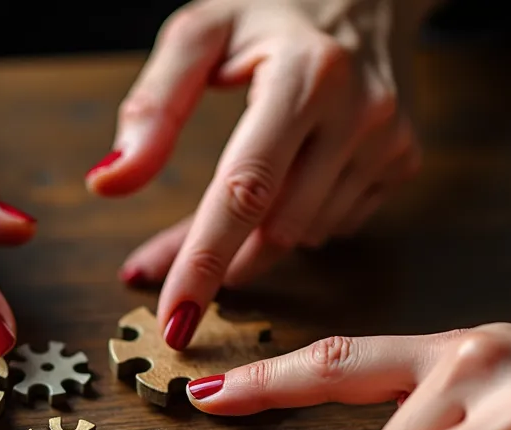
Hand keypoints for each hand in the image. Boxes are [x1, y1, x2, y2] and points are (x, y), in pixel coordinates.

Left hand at [91, 0, 431, 348]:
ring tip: (218, 210)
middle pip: (275, 228)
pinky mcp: (402, 160)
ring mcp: (389, 141)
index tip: (174, 318)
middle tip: (158, 262)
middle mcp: (358, 112)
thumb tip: (108, 183)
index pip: (245, 191)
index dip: (204, 261)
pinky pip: (333, 225)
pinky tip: (281, 182)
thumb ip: (152, 107)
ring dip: (251, 242)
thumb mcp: (198, 34)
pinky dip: (293, 222)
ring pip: (303, 235)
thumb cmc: (267, 9)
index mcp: (306, 76)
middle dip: (213, 258)